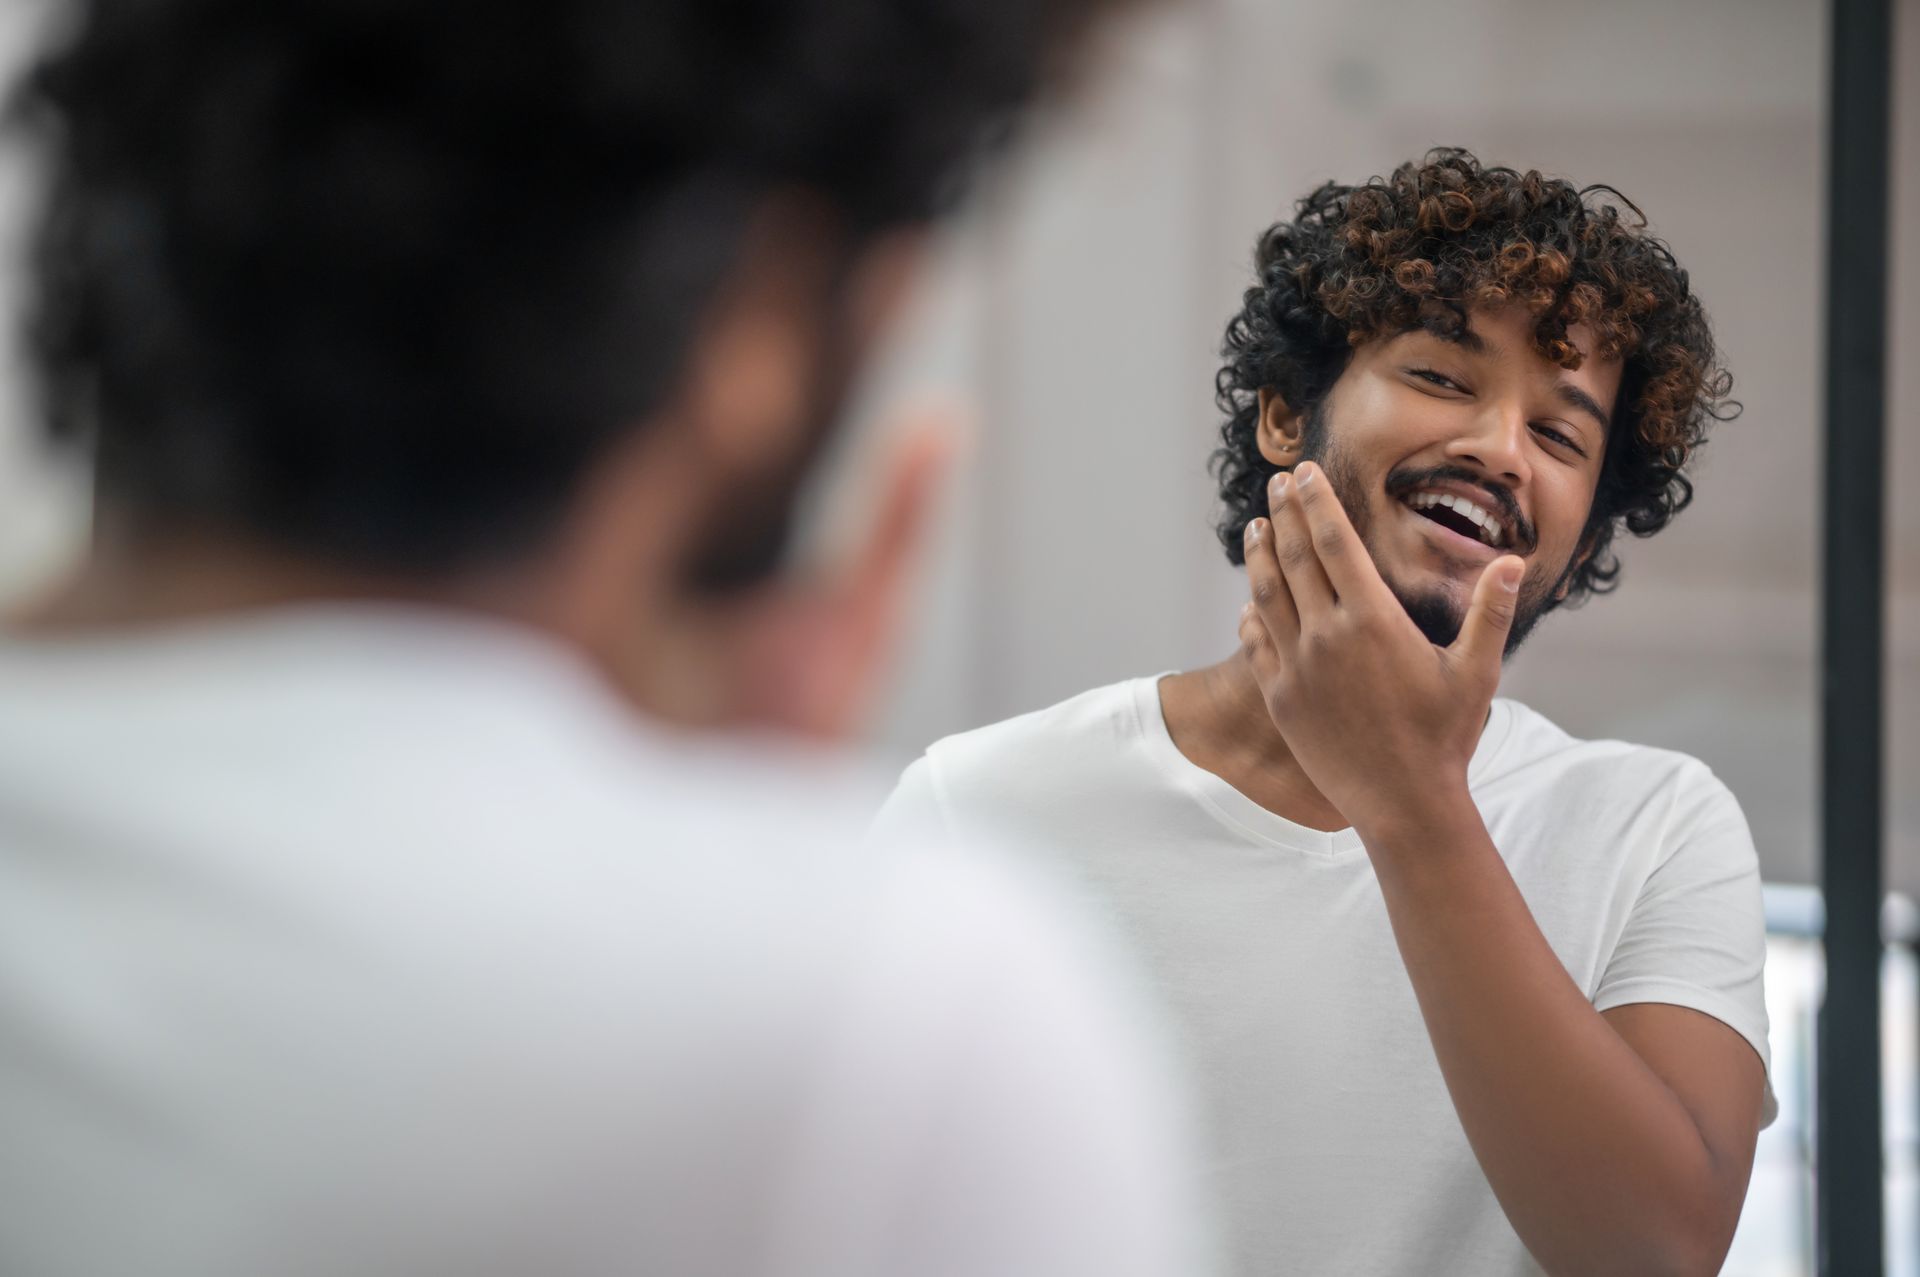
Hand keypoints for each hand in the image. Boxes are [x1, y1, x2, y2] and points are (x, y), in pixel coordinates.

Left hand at [1236, 461, 1519, 837]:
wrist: (1402, 804)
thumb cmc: (1445, 738)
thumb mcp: (1476, 673)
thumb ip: (1490, 613)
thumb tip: (1513, 560)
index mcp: (1371, 619)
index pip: (1335, 541)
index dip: (1316, 502)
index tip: (1303, 472)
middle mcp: (1326, 636)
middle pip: (1295, 557)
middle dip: (1284, 514)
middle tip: (1276, 485)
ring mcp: (1296, 667)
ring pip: (1266, 595)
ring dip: (1260, 556)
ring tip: (1256, 528)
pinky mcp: (1280, 698)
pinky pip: (1257, 644)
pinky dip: (1252, 614)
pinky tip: (1249, 601)